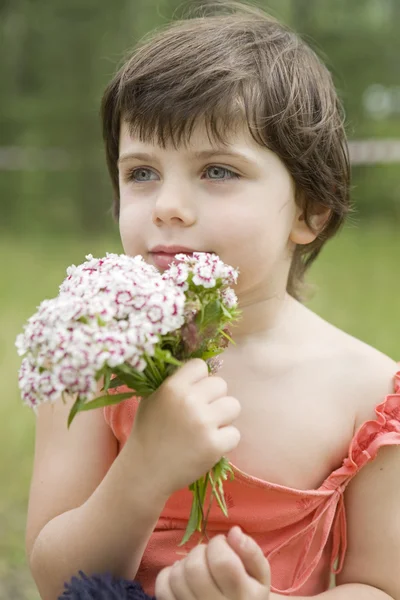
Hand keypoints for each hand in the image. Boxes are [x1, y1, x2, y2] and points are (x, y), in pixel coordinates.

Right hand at [128, 359, 240, 498]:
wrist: (145, 471)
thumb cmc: (148, 432)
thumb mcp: (152, 398)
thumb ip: (173, 382)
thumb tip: (198, 369)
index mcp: (172, 387)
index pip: (200, 366)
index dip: (199, 379)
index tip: (193, 393)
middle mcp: (189, 401)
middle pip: (221, 385)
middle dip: (214, 399)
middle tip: (200, 415)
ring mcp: (203, 423)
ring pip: (233, 406)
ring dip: (224, 418)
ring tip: (207, 429)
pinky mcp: (214, 445)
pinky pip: (235, 434)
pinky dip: (225, 441)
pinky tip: (209, 446)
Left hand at [155, 526, 270, 599]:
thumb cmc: (249, 592)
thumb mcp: (260, 574)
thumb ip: (251, 551)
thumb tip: (234, 531)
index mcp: (242, 596)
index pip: (222, 562)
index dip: (218, 544)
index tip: (222, 544)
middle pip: (194, 569)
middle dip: (200, 552)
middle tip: (209, 556)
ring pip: (177, 577)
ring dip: (185, 563)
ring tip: (198, 566)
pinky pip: (162, 589)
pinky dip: (168, 575)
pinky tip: (183, 576)